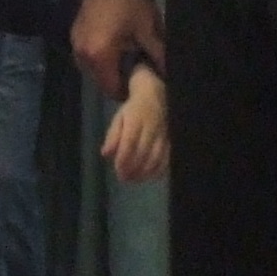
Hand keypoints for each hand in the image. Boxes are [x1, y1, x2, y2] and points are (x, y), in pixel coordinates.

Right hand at [74, 0, 162, 99]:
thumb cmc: (133, 4)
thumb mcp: (150, 32)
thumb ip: (158, 58)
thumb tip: (168, 77)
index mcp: (100, 57)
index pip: (113, 90)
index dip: (128, 90)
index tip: (142, 84)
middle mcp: (83, 55)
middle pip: (101, 82)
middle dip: (118, 79)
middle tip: (136, 69)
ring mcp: (76, 44)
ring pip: (92, 70)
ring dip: (108, 68)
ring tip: (126, 56)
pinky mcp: (75, 33)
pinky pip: (87, 56)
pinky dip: (99, 56)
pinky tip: (114, 45)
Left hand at [102, 65, 169, 183]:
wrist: (156, 96)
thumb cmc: (133, 109)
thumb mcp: (119, 118)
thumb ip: (112, 136)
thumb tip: (106, 154)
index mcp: (136, 120)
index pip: (129, 142)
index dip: (123, 158)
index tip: (117, 170)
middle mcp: (151, 127)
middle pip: (143, 152)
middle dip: (132, 168)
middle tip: (124, 178)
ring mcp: (163, 134)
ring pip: (156, 157)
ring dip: (145, 172)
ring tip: (134, 180)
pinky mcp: (170, 140)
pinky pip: (167, 157)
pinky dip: (159, 170)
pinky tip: (150, 177)